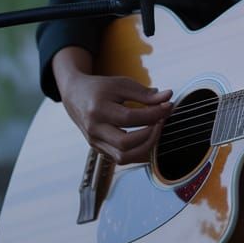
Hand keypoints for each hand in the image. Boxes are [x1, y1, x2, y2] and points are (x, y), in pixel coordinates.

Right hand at [55, 52, 173, 164]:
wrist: (75, 96)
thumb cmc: (100, 88)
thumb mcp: (121, 84)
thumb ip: (144, 94)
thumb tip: (168, 97)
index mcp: (98, 109)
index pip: (129, 118)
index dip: (153, 113)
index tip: (168, 106)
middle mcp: (94, 129)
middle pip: (125, 143)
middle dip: (150, 134)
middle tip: (161, 121)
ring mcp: (95, 142)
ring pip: (123, 157)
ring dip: (145, 147)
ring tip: (155, 130)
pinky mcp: (99, 149)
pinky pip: (121, 158)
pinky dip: (138, 152)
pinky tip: (147, 138)